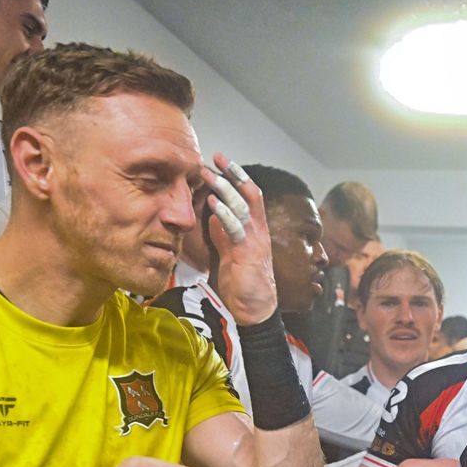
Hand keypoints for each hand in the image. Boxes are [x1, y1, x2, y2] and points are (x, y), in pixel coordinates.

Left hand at [201, 153, 277, 324]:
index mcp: (254, 228)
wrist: (254, 309)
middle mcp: (258, 230)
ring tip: (208, 174)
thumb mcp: (231, 251)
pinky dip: (224, 215)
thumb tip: (213, 216)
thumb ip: (224, 234)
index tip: (220, 160)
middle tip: (215, 157)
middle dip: (232, 173)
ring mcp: (254, 241)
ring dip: (224, 189)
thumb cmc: (243, 282)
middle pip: (249, 194)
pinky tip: (213, 204)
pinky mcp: (247, 254)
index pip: (249, 194)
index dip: (236, 175)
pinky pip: (236, 230)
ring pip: (242, 207)